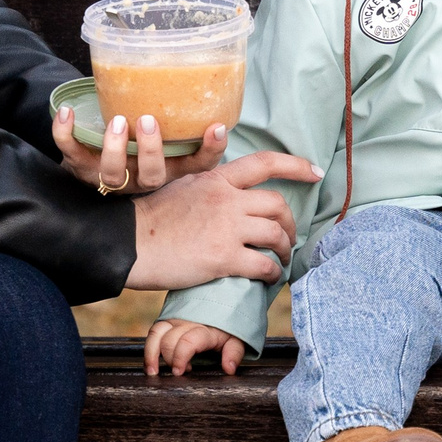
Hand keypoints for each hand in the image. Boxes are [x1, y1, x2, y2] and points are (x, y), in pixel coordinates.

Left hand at [55, 107, 228, 195]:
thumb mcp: (159, 131)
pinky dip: (65, 133)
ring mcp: (110, 176)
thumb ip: (173, 109)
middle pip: (152, 177)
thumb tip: (185, 58)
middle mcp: (140, 176)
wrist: (88, 158)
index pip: (197, 165)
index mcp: (167, 167)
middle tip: (147, 121)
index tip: (216, 127)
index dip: (210, 151)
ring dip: (114, 148)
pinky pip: (70, 153)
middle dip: (151, 151)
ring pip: (113, 174)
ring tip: (116, 121)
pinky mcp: (79, 167)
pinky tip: (67, 112)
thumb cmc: (133, 139)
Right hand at [125, 150, 321, 290]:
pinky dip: (272, 273)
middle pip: (276, 204)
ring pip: (275, 233)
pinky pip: (263, 264)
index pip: (263, 163)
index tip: (315, 172)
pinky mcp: (222, 257)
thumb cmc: (150, 219)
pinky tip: (268, 279)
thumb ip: (209, 188)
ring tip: (279, 259)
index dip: (295, 165)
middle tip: (287, 236)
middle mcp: (225, 199)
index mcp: (215, 179)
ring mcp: (225, 227)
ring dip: (283, 249)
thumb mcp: (181, 187)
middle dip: (289, 222)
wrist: (127, 242)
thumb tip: (229, 196)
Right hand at [144, 319, 246, 376]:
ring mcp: (175, 319)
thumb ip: (234, 353)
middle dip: (170, 359)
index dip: (180, 358)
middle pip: (169, 340)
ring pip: (156, 333)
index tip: (179, 372)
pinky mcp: (168, 320)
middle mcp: (186, 321)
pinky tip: (151, 363)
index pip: (187, 341)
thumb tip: (229, 369)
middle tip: (179, 372)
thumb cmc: (228, 326)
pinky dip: (149, 347)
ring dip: (151, 354)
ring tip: (152, 372)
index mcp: (204, 328)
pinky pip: (153, 332)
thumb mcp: (237, 339)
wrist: (223, 301)